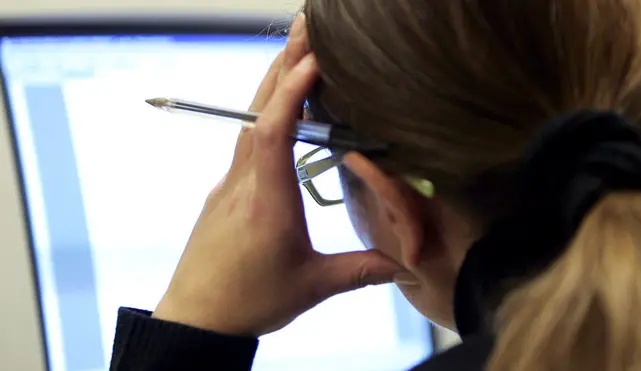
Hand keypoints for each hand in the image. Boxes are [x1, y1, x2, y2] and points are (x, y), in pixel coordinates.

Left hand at [152, 15, 401, 336]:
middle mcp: (244, 185)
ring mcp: (229, 185)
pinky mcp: (224, 193)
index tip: (312, 60)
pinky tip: (276, 108)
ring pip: (248, 123)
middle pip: (259, 112)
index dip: (292, 92)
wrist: (197, 318)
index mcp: (268, 203)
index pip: (276, 133)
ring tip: (295, 54)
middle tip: (305, 28)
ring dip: (271, 85)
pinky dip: (263, 113)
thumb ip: (361, 271)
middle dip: (283, 66)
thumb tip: (404, 267)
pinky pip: (244, 141)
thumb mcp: (313, 287)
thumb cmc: (250, 301)